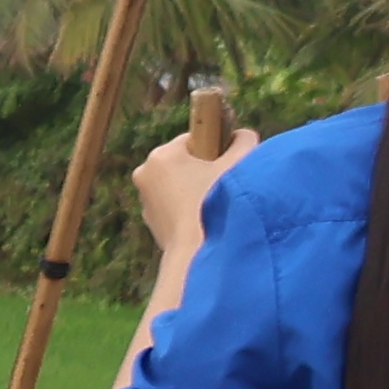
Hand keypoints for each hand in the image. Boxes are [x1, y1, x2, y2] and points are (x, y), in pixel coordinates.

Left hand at [130, 119, 256, 261]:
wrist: (198, 253)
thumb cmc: (218, 203)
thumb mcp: (239, 163)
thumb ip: (243, 141)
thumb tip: (242, 134)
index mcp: (161, 156)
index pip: (194, 139)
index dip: (216, 148)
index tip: (230, 163)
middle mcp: (144, 174)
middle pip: (184, 162)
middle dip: (206, 171)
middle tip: (225, 186)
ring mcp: (145, 200)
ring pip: (179, 185)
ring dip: (198, 190)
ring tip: (216, 205)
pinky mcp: (151, 222)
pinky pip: (176, 206)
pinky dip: (190, 209)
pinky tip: (205, 219)